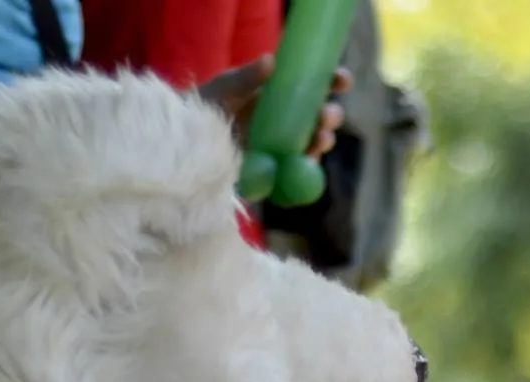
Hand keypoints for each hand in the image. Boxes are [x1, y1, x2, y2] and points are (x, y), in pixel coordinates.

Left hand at [198, 55, 350, 160]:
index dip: (334, 82)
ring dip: (324, 140)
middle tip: (326, 115)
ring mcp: (286, 146)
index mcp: (283, 94)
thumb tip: (271, 62)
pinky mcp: (279, 171)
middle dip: (332, 115)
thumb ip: (246, 77)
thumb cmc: (205, 108)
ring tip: (321, 138)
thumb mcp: (224, 88)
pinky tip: (307, 161)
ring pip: (316, 143)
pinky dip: (308, 166)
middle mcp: (290, 120)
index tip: (342, 80)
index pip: (317, 85)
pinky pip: (301, 171)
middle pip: (322, 116)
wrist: (186, 143)